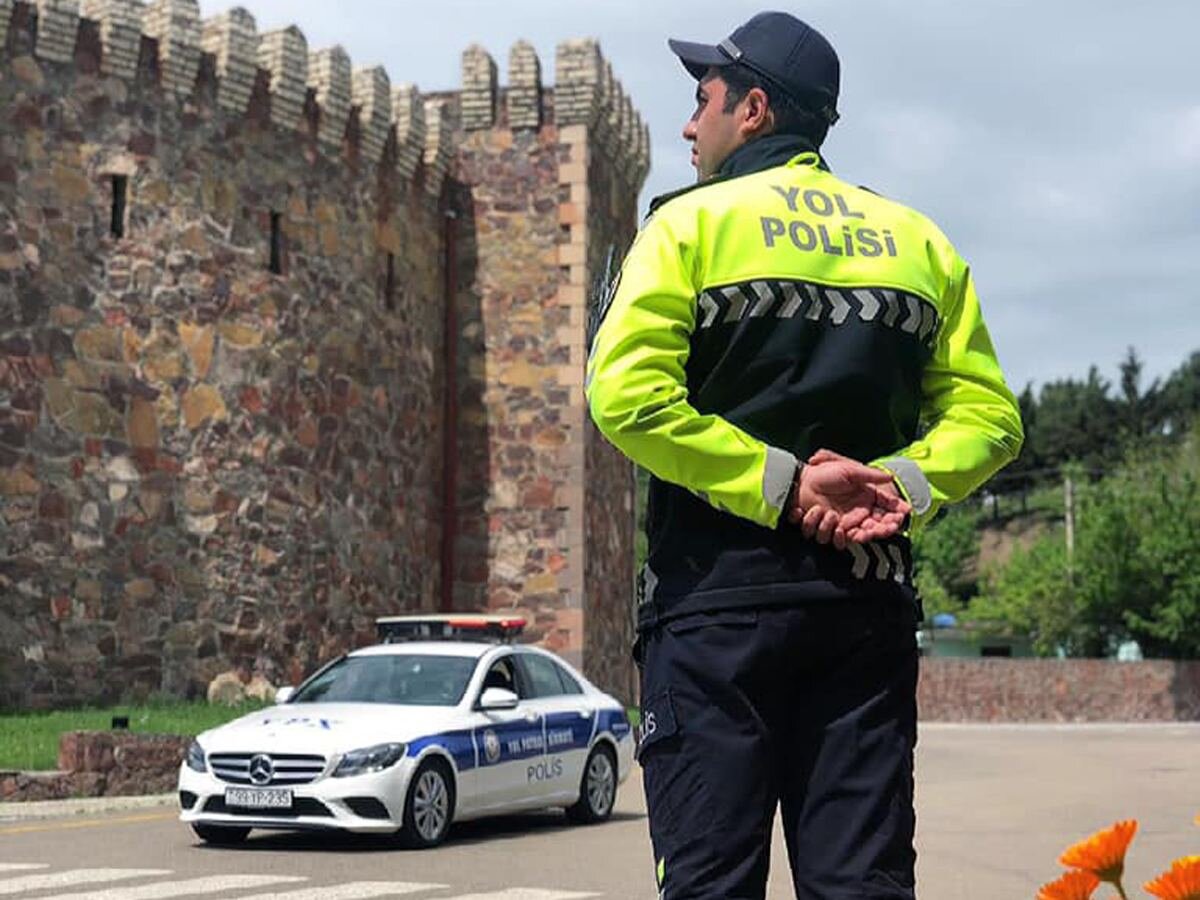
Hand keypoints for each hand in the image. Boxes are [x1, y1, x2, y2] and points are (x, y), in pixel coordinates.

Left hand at [787, 449, 911, 548]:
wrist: (802, 481)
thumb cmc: (826, 473)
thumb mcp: (850, 470)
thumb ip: (870, 475)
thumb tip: (891, 478)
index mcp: (865, 500)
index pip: (885, 513)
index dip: (892, 519)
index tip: (898, 521)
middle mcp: (857, 515)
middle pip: (875, 529)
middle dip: (880, 531)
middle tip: (883, 530)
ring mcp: (843, 524)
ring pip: (855, 537)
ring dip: (851, 532)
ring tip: (839, 519)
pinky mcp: (828, 529)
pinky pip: (835, 539)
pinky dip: (835, 535)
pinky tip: (835, 526)